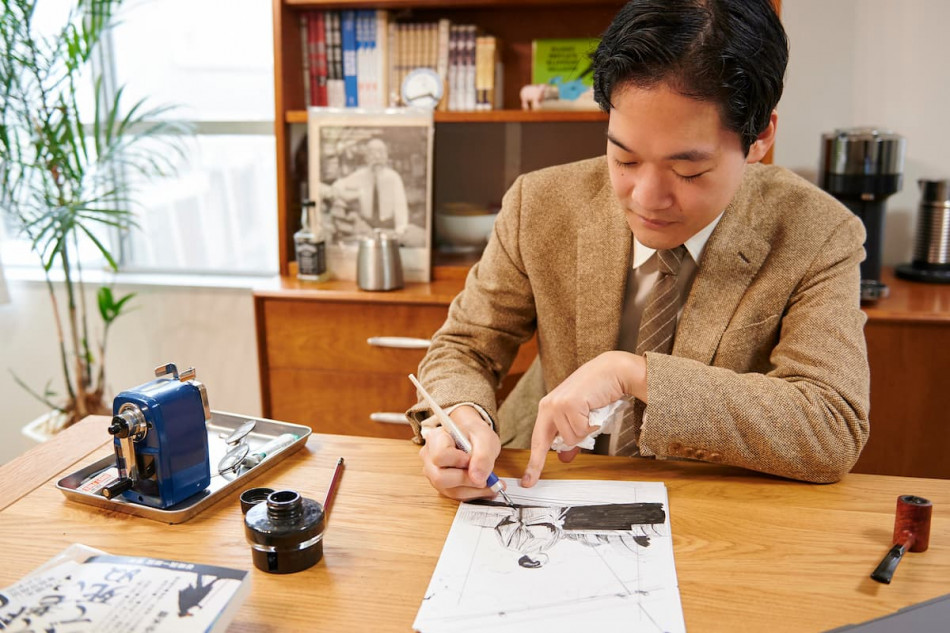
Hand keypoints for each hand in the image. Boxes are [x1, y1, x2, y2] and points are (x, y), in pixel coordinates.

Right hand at [419, 405, 502, 500]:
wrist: (473, 438)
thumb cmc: (475, 434)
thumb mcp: (484, 438)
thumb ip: (483, 457)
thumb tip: (478, 479)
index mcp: (436, 438)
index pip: (439, 456)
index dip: (457, 461)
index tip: (471, 459)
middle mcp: (429, 457)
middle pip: (440, 478)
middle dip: (466, 479)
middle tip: (484, 474)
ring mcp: (433, 473)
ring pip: (449, 490)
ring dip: (473, 490)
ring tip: (490, 481)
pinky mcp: (442, 484)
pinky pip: (455, 495)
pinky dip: (473, 493)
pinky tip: (484, 485)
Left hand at [522, 351, 646, 486]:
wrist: (612, 371)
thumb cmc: (597, 393)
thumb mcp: (580, 417)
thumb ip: (571, 437)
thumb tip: (564, 458)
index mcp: (547, 409)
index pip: (537, 441)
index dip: (534, 463)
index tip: (527, 482)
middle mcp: (548, 406)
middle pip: (553, 443)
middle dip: (563, 446)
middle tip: (567, 438)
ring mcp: (557, 405)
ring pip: (571, 438)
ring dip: (586, 430)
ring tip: (591, 413)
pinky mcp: (569, 404)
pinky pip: (581, 430)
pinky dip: (592, 424)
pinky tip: (594, 408)